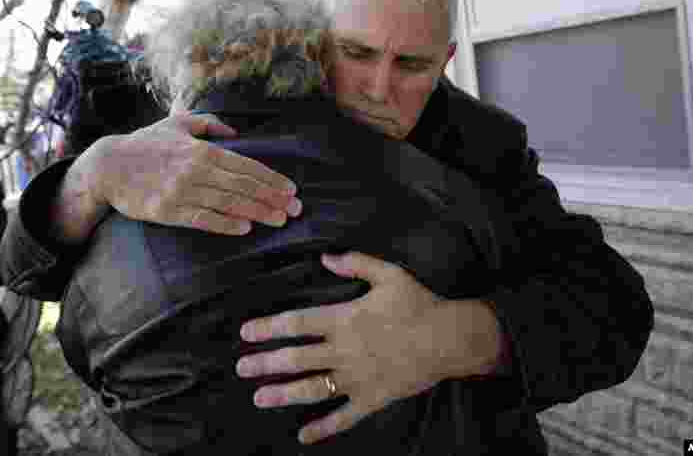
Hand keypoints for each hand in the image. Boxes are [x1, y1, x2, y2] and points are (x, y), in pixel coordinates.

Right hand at [89, 113, 302, 235]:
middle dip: (272, 198)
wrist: (108, 167)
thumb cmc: (144, 145)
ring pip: (228, 203)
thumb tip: (235, 131)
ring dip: (258, 212)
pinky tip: (245, 228)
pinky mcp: (168, 211)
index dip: (271, 178)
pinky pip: (203, 219)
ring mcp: (181, 191)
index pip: (245, 165)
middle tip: (295, 209)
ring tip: (279, 220)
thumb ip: (207, 123)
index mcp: (200, 149)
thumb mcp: (175, 124)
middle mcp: (194, 169)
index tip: (291, 189)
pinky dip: (226, 224)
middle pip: (242, 186)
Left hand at [235, 252, 445, 444]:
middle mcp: (345, 350)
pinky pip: (344, 416)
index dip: (268, 327)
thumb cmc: (419, 304)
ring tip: (259, 397)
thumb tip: (325, 257)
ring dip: (284, 394)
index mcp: (344, 319)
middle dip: (265, 363)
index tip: (245, 333)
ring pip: (313, 388)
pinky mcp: (373, 398)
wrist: (451, 338)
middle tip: (241, 368)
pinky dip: (323, 427)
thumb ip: (355, 264)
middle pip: (297, 358)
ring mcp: (358, 377)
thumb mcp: (388, 274)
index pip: (297, 323)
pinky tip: (303, 435)